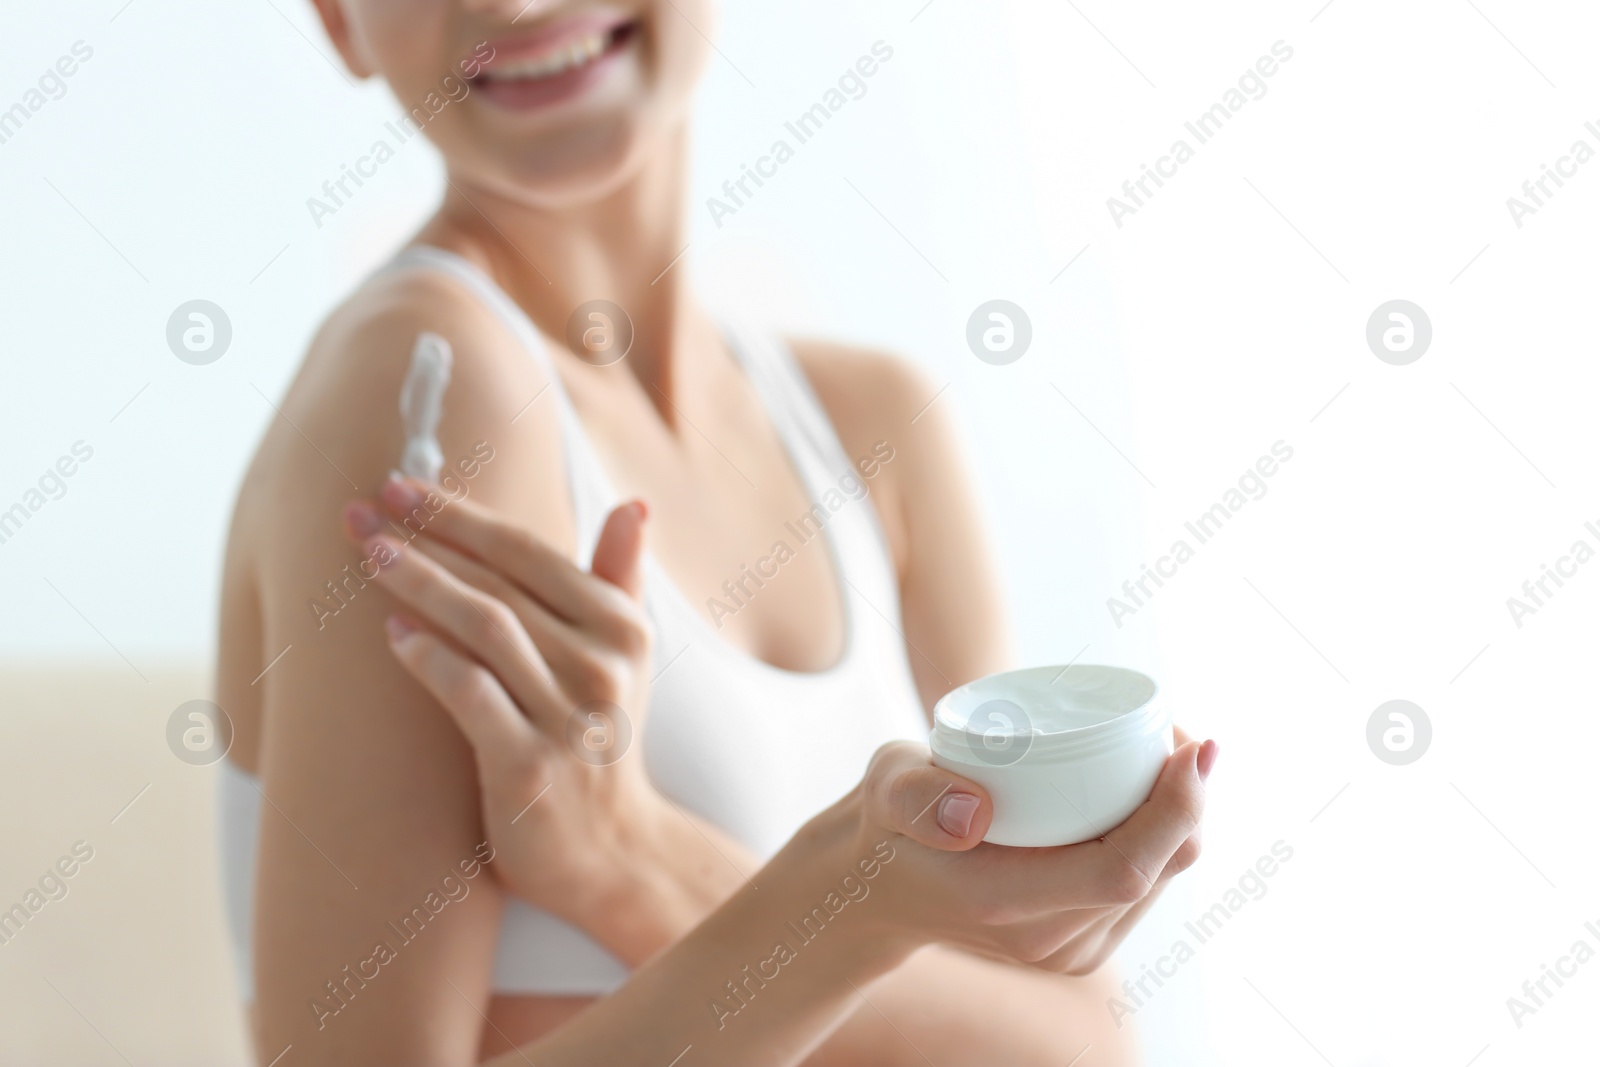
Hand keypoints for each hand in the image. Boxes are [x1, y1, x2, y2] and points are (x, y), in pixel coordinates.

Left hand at [343, 477, 676, 929]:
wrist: (610, 851)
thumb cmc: (600, 742)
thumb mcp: (625, 657)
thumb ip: (621, 578)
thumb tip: (635, 504)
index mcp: (621, 627)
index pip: (528, 552)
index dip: (460, 515)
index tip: (398, 486)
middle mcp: (602, 666)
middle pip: (497, 583)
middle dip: (423, 540)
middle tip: (358, 511)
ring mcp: (567, 717)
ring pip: (483, 627)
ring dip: (419, 584)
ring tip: (367, 556)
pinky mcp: (529, 767)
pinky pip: (471, 696)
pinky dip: (430, 658)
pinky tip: (392, 634)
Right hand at [795, 729, 1213, 973]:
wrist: (877, 887)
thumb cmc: (886, 822)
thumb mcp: (884, 790)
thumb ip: (913, 795)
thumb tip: (973, 810)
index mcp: (1006, 905)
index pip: (1121, 871)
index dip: (1173, 811)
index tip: (1192, 746)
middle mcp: (1049, 942)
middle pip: (1159, 870)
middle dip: (1189, 798)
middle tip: (1178, 729)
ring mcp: (1071, 949)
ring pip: (1163, 878)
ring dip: (1181, 814)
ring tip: (1164, 747)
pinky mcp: (1084, 940)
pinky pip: (1148, 884)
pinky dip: (1162, 834)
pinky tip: (1153, 788)